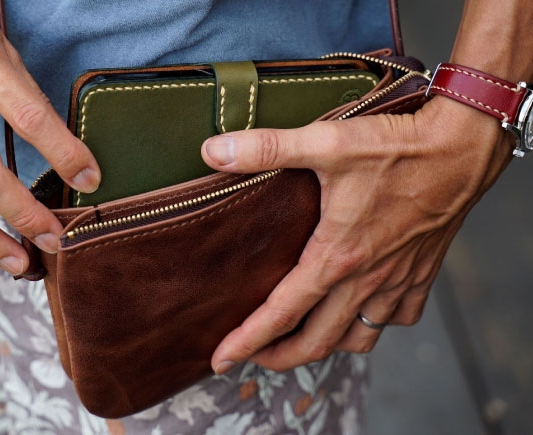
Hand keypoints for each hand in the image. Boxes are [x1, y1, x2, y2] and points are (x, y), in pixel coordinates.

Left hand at [204, 97, 511, 372]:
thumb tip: (214, 151)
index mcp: (337, 257)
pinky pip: (397, 319)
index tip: (222, 358)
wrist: (462, 147)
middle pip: (317, 342)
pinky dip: (374, 323)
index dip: (246, 340)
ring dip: (327, 344)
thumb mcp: (325, 142)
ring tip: (303, 336)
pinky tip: (361, 309)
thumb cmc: (398, 147)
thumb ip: (266, 148)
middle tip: (254, 355)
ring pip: (358, 338)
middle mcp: (368, 279)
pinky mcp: (422, 274)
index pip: (281, 313)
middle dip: (280, 357)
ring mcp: (398, 281)